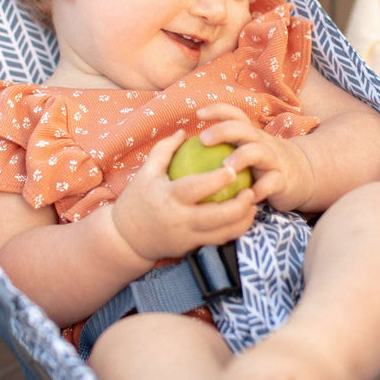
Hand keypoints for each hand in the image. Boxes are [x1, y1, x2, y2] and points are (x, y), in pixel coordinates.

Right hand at [111, 130, 257, 263]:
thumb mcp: (146, 172)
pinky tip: (244, 217)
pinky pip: (218, 241)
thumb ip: (165, 149)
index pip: (195, 188)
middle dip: (239, 206)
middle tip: (251, 191)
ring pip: (222, 234)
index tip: (232, 169)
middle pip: (216, 217)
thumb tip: (185, 131)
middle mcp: (179, 220)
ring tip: (253, 205)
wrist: (126, 238)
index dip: (216, 180)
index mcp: (168, 198)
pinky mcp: (192, 248)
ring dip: (243, 221)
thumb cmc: (137, 199)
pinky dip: (234, 230)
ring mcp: (187, 237)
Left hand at [196, 104, 315, 211]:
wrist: (305, 175)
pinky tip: (247, 197)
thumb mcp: (247, 150)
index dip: (218, 110)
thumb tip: (185, 150)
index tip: (198, 113)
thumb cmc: (263, 165)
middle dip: (223, 131)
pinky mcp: (283, 180)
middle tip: (203, 140)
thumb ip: (224, 147)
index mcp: (250, 135)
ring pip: (259, 152)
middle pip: (243, 129)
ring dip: (241, 157)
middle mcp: (262, 143)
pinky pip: (272, 183)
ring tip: (225, 167)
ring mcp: (274, 160)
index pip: (235, 115)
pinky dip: (260, 189)